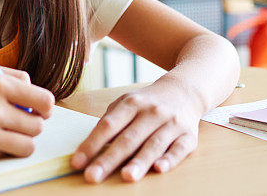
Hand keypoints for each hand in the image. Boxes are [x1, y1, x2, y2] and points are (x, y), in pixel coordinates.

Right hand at [0, 69, 54, 161]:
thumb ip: (10, 77)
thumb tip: (35, 91)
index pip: (43, 99)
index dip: (45, 106)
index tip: (40, 110)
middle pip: (38, 123)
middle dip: (33, 123)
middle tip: (21, 122)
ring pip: (29, 143)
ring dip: (23, 139)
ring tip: (8, 132)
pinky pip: (9, 154)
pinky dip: (7, 150)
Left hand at [71, 79, 201, 182]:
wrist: (185, 90)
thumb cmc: (148, 102)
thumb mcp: (126, 103)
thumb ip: (110, 122)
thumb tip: (90, 148)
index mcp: (132, 103)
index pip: (108, 125)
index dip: (92, 144)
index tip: (78, 162)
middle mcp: (152, 112)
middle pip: (128, 138)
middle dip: (109, 159)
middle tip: (93, 176)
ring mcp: (171, 123)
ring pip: (154, 144)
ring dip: (140, 161)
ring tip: (126, 176)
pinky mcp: (189, 135)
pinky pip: (179, 149)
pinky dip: (170, 159)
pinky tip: (159, 168)